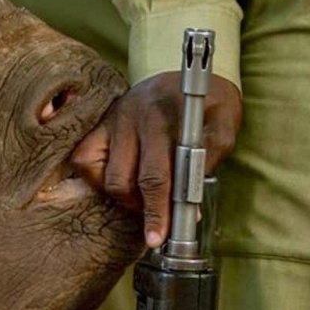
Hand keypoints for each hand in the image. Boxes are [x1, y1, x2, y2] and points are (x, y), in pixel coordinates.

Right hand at [71, 72, 241, 247]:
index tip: (164, 234)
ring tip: (146, 200)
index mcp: (163, 115)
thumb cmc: (209, 103)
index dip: (160, 208)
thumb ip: (214, 152)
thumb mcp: (225, 119)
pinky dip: (100, 180)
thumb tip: (192, 199)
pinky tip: (122, 183)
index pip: (157, 173)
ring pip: (107, 177)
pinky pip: (85, 161)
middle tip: (157, 233)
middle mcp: (132, 116)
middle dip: (144, 212)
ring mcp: (112, 121)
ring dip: (126, 198)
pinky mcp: (99, 125)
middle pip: (127, 180)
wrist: (189, 75)